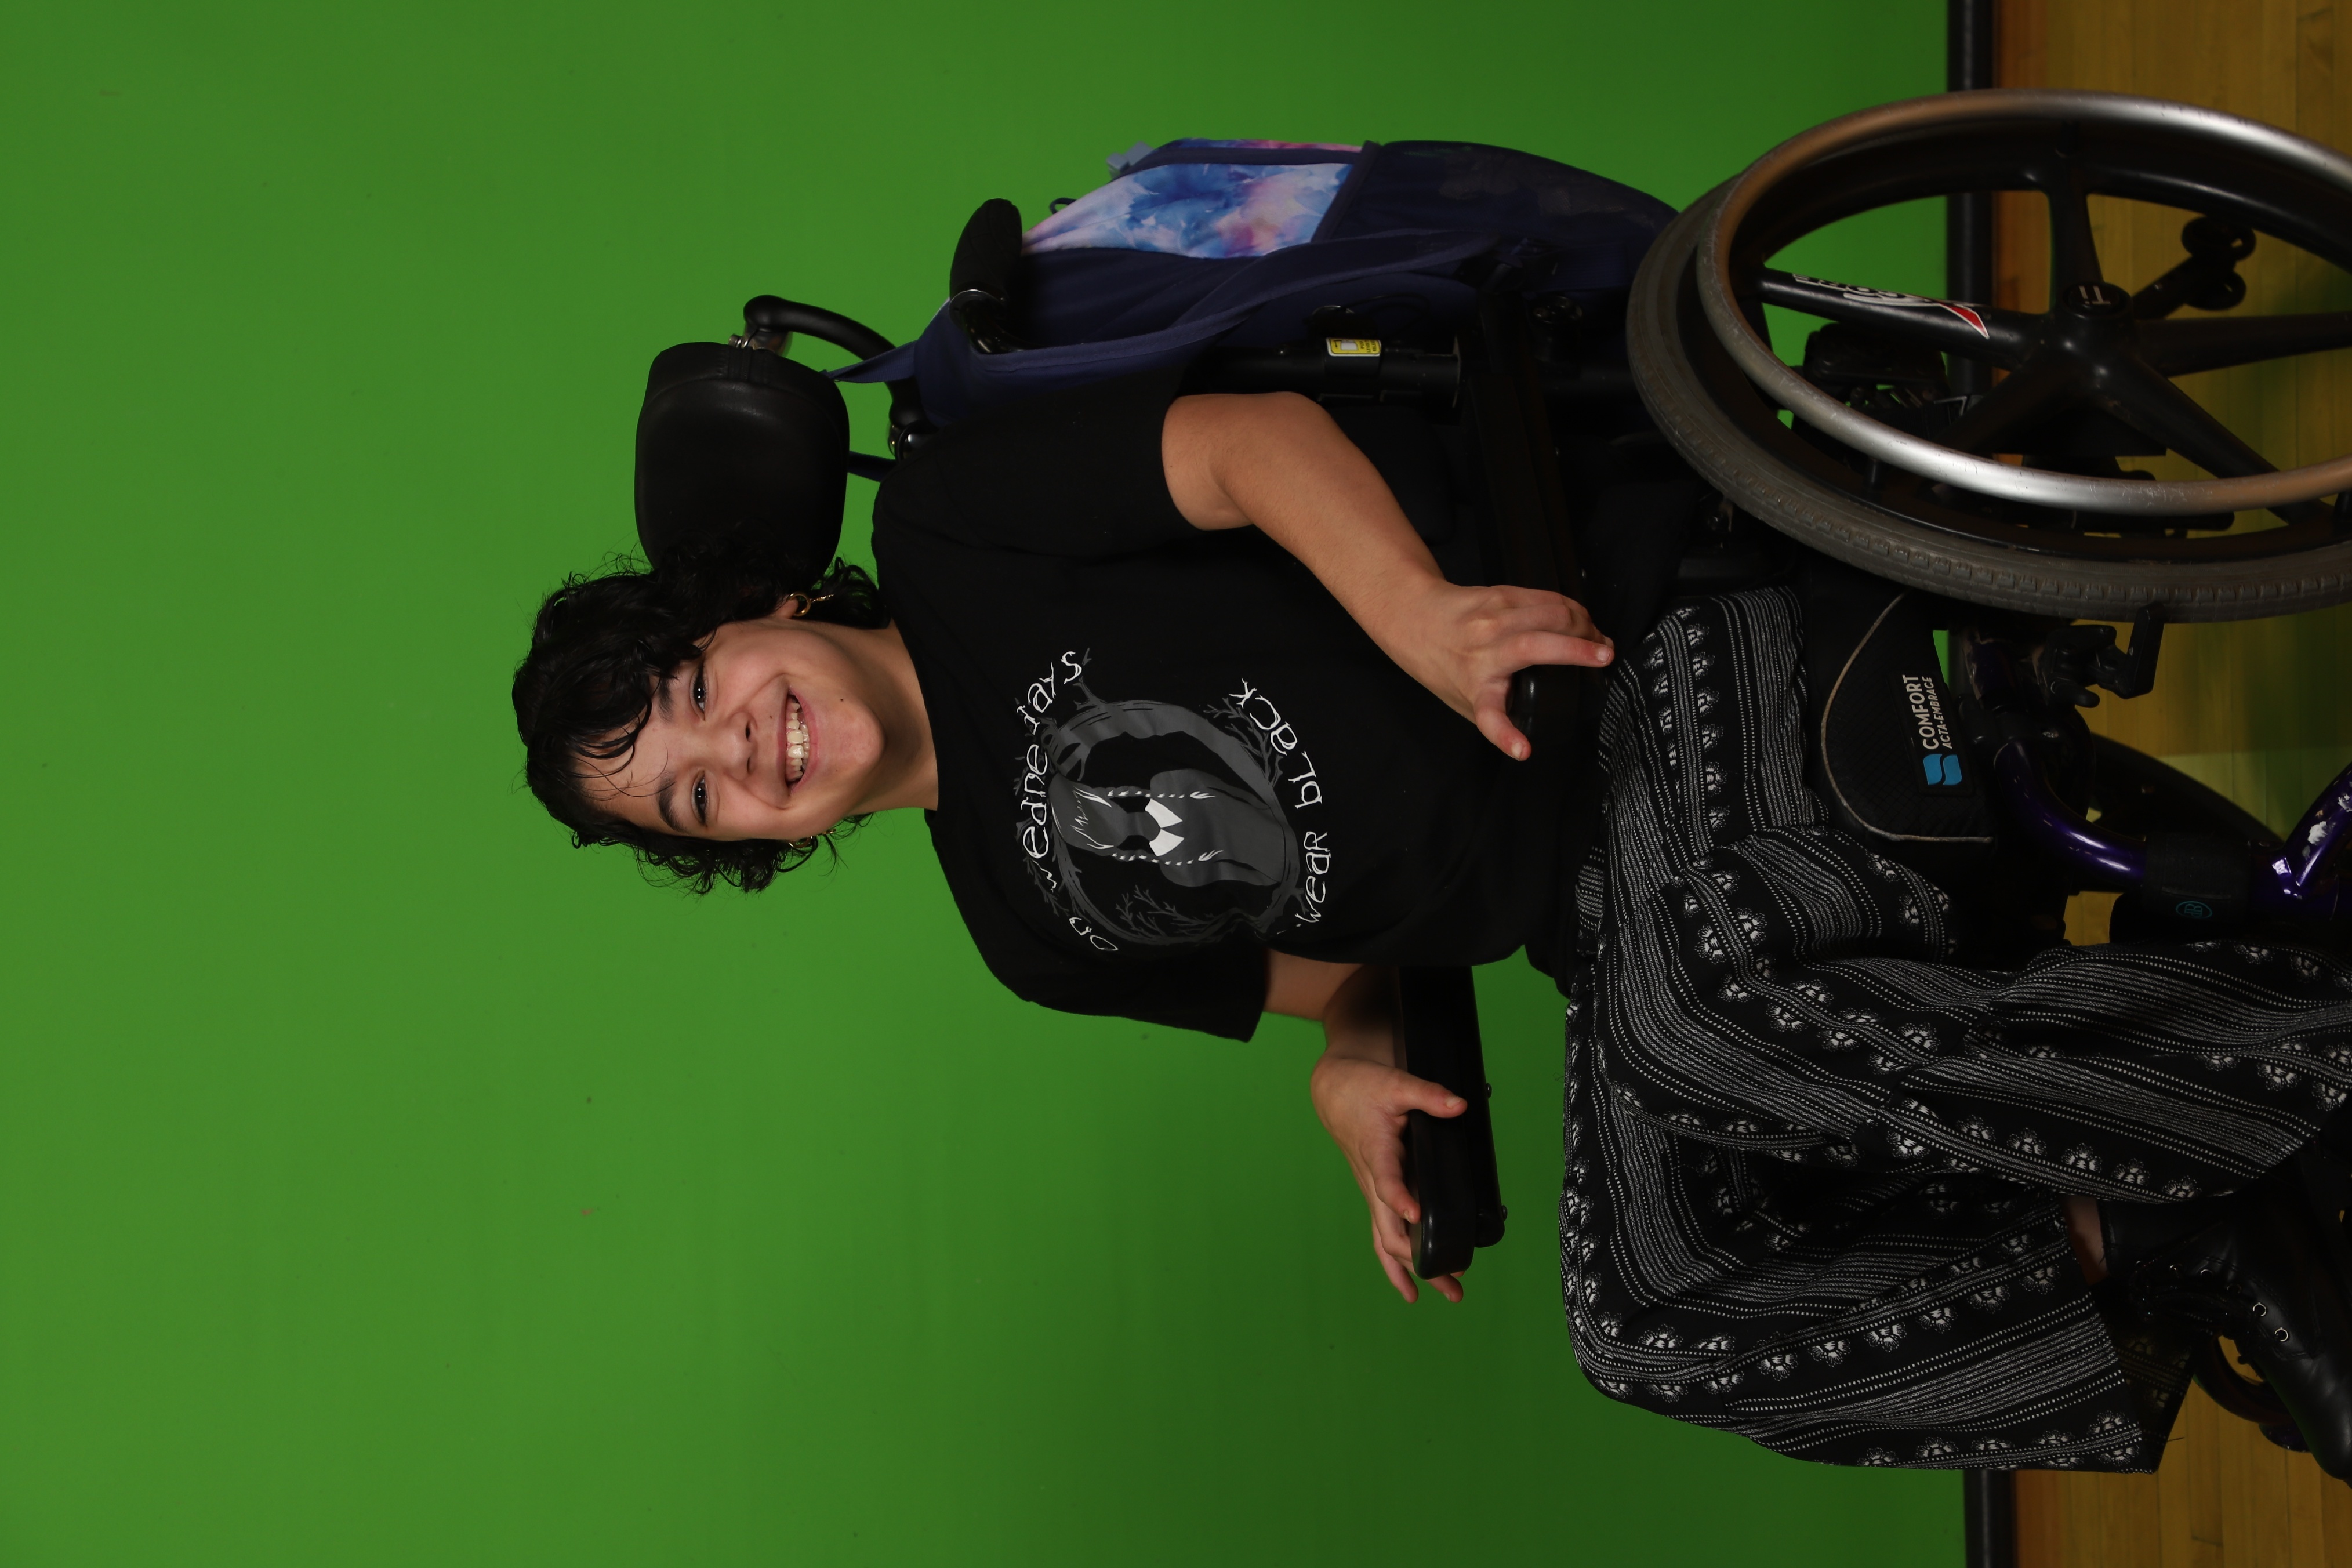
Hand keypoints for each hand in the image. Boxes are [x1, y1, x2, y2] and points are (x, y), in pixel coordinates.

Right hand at [1308, 1049, 1469, 1303]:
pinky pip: (1384, 1234)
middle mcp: (1372, 1181)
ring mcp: (1373, 1192)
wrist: (1335, 1092)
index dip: (1400, 1199)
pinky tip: (1412, 1282)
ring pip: (1387, 1241)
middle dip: (1419, 1260)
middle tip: (1454, 1281)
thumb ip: (1428, 1095)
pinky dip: (1398, 1261)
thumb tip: (1458, 1105)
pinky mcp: (1377, 1194)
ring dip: (1413, 1270)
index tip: (1417, 1216)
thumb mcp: (1395, 1083)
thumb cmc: (1362, 1088)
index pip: (1386, 1181)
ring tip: (1448, 1292)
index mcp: (1376, 1152)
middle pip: (1390, 1230)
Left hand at [1376, 580, 1613, 761]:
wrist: (1412, 616)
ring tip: (1599, 640)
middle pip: (1534, 646)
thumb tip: (1537, 722)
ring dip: (1582, 625)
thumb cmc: (1440, 662)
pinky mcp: (1501, 593)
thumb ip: (1498, 709)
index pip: (1488, 716)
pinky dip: (1571, 609)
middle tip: (1605, 656)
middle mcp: (1482, 651)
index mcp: (1473, 687)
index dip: (1506, 736)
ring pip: (1548, 613)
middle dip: (1576, 650)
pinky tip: (1582, 620)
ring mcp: (1492, 618)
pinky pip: (1546, 598)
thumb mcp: (1463, 698)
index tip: (1523, 750)